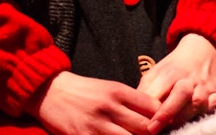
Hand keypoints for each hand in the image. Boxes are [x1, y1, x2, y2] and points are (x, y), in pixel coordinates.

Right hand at [27, 71, 159, 134]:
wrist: (50, 92)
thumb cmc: (85, 91)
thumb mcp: (110, 88)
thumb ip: (131, 101)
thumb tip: (156, 115)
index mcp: (119, 91)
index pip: (153, 108)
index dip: (162, 119)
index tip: (164, 126)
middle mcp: (109, 107)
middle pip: (145, 128)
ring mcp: (96, 125)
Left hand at [137, 33, 215, 132]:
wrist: (202, 53)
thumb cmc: (173, 69)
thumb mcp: (155, 74)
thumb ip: (144, 92)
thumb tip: (131, 112)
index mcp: (169, 74)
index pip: (158, 92)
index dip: (150, 109)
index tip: (144, 124)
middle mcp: (188, 80)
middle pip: (180, 95)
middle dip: (167, 113)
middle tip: (154, 129)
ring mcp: (204, 87)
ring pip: (196, 105)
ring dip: (183, 119)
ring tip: (171, 129)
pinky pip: (214, 108)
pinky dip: (207, 114)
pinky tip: (197, 120)